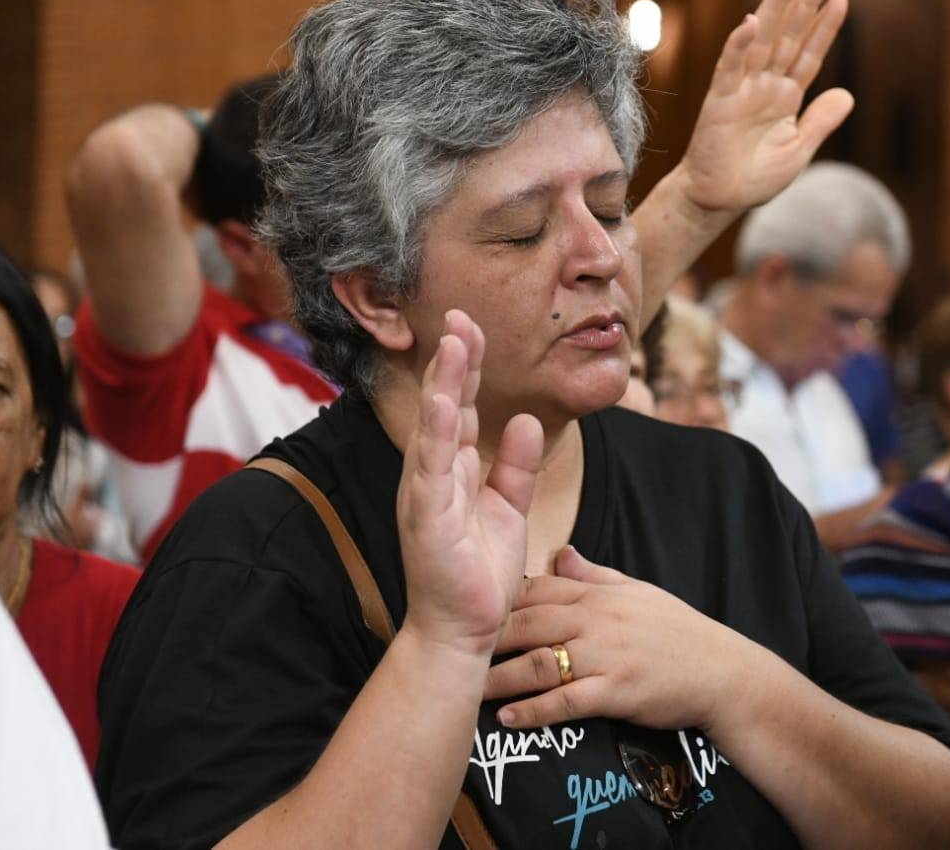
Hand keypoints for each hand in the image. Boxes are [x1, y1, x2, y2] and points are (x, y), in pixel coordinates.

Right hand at [397, 309, 543, 657]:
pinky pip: (431, 470)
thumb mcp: (508, 508)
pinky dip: (435, 435)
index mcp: (451, 470)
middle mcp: (432, 475)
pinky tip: (440, 402)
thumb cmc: (479, 573)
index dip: (465, 365)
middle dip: (452, 359)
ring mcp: (425, 495)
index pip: (458, 406)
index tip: (472, 324)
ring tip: (453, 343)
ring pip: (434, 428)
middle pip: (442, 405)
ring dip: (443, 383)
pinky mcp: (427, 520)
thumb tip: (524, 419)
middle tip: (460, 315)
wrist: (463, 633)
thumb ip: (515, 465)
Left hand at [484, 545, 753, 730]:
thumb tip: (559, 555)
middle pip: (528, 624)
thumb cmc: (679, 631)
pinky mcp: (616, 691)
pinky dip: (535, 711)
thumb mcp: (637, 591)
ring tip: (469, 689)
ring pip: (539, 664)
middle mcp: (597, 620)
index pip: (538, 590)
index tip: (468, 611)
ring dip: (500, 678)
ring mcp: (606, 656)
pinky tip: (509, 719)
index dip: (499, 601)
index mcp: (599, 594)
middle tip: (452, 649)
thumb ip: (593, 575)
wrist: (721, 671)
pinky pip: (567, 701)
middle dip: (487, 637)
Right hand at [672, 0, 852, 216]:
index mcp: (786, 95)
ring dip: (773, 12)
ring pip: (761, 43)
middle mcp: (765, 85)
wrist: (720, 199)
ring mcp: (742, 89)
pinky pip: (730, 67)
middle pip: (787, 38)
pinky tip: (750, 21)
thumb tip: (848, 94)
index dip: (824, 27)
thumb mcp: (799, 150)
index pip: (809, 54)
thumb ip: (820, 121)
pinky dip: (739, 45)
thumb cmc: (756, 178)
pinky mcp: (720, 100)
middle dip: (802, 6)